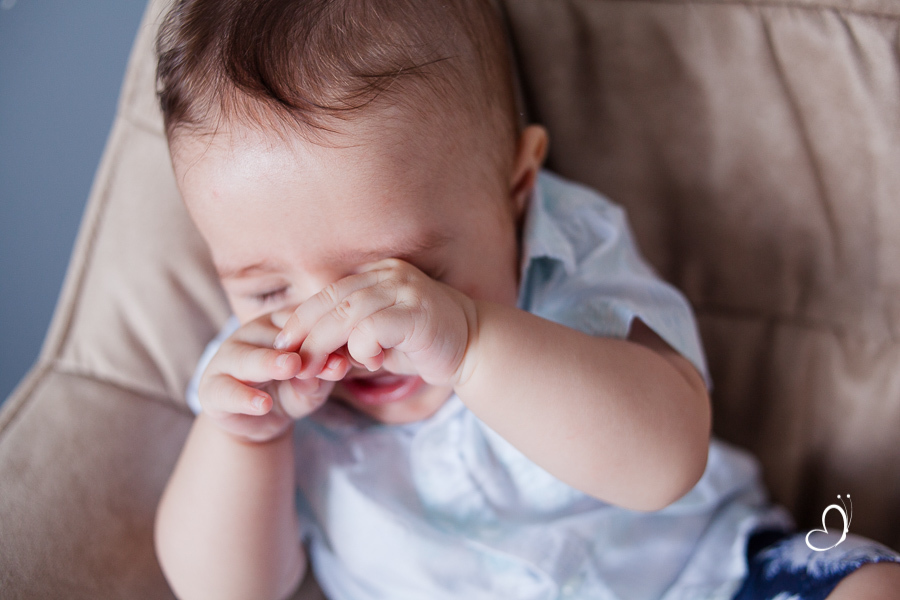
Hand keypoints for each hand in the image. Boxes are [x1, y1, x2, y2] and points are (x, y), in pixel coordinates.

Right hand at [197, 312, 348, 442]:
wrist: (260, 422)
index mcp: (277, 325)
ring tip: (290, 368)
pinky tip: (262, 404)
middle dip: (294, 347)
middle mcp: (249, 335)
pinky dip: (244, 398)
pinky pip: (226, 391)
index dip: (322, 335)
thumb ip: (321, 377)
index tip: (345, 350)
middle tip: (312, 352)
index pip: (300, 323)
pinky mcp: (212, 389)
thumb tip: (332, 369)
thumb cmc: (291, 391)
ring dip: (267, 363)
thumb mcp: (312, 385)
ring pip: (245, 358)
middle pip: (272, 338)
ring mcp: (227, 359)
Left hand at [273, 259, 476, 386]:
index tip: (283, 344)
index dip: (301, 318)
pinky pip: (373, 328)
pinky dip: (362, 348)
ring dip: (326, 344)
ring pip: (347, 314)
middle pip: (332, 301)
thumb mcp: (378, 339)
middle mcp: (390, 275)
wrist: (474, 348)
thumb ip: (348, 338)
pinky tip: (370, 362)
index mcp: (378, 274)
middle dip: (306, 334)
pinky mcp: (417, 312)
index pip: (328, 293)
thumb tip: (305, 353)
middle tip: (291, 361)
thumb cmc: (422, 345)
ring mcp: (405, 290)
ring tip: (318, 368)